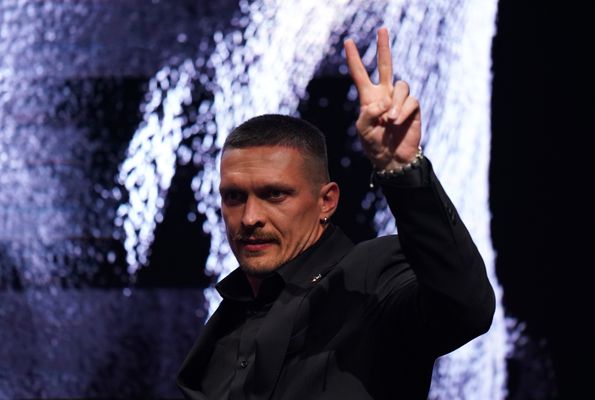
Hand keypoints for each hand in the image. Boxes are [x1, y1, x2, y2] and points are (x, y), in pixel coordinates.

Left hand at [344, 27, 421, 170]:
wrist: (392, 158)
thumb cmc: (374, 144)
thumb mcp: (363, 130)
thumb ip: (368, 114)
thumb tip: (384, 102)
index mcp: (368, 97)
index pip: (360, 74)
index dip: (354, 59)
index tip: (348, 42)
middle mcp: (384, 94)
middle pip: (386, 65)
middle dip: (383, 47)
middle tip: (381, 29)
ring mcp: (399, 100)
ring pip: (401, 86)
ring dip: (394, 103)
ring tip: (389, 121)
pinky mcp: (412, 107)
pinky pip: (411, 100)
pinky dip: (403, 111)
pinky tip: (398, 122)